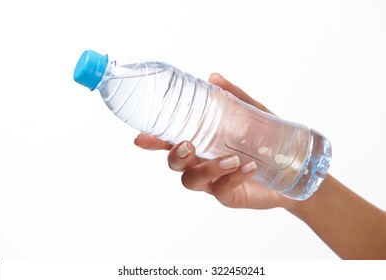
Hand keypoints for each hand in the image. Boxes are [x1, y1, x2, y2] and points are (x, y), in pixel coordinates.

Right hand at [134, 73, 287, 208]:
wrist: (294, 167)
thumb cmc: (266, 140)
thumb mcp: (251, 113)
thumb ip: (233, 97)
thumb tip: (213, 77)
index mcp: (201, 143)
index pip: (170, 140)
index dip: (153, 140)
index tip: (140, 137)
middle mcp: (201, 162)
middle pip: (174, 164)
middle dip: (174, 155)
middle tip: (187, 145)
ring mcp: (213, 181)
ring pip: (192, 180)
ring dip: (207, 168)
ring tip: (231, 159)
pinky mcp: (229, 195)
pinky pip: (222, 190)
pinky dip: (233, 177)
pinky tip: (248, 167)